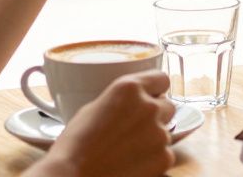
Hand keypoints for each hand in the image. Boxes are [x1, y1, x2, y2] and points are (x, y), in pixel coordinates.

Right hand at [37, 71, 175, 176]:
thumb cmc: (75, 145)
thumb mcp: (94, 108)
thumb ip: (121, 101)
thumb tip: (133, 104)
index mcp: (129, 89)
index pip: (161, 79)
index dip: (156, 90)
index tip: (152, 97)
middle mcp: (149, 107)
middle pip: (167, 105)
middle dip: (156, 115)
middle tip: (135, 129)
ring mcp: (159, 133)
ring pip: (166, 131)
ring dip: (153, 138)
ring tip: (127, 150)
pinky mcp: (164, 157)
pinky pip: (166, 153)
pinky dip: (153, 159)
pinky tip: (131, 164)